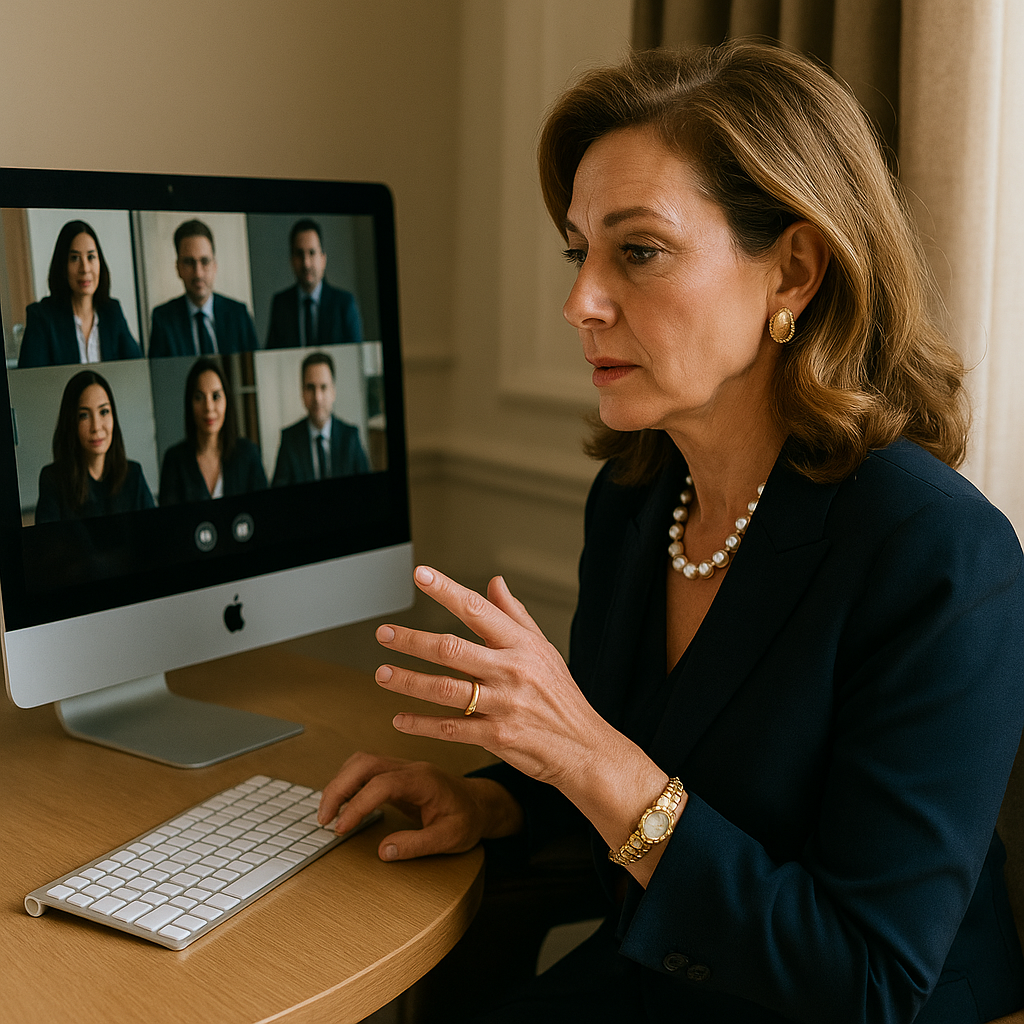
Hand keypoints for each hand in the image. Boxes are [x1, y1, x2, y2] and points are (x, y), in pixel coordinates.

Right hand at [318, 751, 522, 860]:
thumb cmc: (468, 819)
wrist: (480, 804)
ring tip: (328, 813)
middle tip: (322, 819)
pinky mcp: (396, 774)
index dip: (357, 804)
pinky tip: (343, 805)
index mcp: (423, 780)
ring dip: (339, 784)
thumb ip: (417, 845)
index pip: (381, 784)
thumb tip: (384, 851)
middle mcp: (410, 768)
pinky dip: (348, 784)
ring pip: (361, 763)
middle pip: (364, 763)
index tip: (341, 828)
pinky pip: (365, 770)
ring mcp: (402, 768)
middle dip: (337, 788)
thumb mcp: (449, 839)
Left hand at [374, 566, 631, 801]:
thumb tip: (494, 582)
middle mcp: (511, 670)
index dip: (447, 591)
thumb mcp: (544, 649)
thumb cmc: (561, 697)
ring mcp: (503, 704)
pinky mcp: (497, 736)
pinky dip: (421, 724)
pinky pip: (450, 728)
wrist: (584, 747)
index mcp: (522, 645)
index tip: (421, 575)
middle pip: (451, 649)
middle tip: (384, 633)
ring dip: (408, 681)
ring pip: (444, 689)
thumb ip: (514, 615)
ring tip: (382, 674)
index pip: (478, 610)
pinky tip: (400, 719)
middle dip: (412, 640)